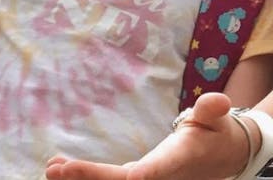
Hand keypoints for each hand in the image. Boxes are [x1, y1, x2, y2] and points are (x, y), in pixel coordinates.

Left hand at [44, 93, 250, 179]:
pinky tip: (59, 170)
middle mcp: (161, 177)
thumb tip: (218, 101)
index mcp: (180, 158)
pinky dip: (85, 178)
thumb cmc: (214, 133)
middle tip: (60, 168)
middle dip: (92, 178)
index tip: (131, 177)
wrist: (220, 158)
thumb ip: (212, 109)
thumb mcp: (216, 118)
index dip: (147, 174)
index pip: (161, 169)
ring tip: (52, 168)